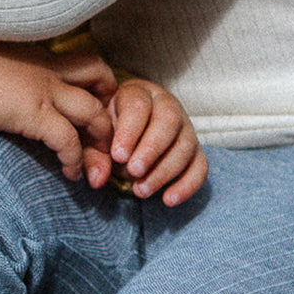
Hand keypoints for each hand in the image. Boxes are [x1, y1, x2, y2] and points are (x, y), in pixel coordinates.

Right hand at [0, 37, 115, 182]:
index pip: (90, 64)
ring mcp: (46, 92)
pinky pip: (69, 141)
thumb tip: (15, 93)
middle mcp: (51, 72)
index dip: (102, 85)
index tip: (100, 108)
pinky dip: (75, 160)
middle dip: (111, 114)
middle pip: (103, 83)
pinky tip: (71, 173)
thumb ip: (17, 75)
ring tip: (95, 167)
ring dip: (100, 144)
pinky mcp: (36, 114)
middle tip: (107, 142)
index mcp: (44, 58)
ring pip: (95, 115)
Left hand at [104, 79, 206, 206]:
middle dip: (151, 149)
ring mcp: (185, 128)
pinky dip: (188, 185)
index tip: (118, 156)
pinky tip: (168, 200)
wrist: (125, 138)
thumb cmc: (108, 134)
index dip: (130, 131)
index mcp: (138, 94)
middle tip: (133, 172)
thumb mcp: (95, 138)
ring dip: (164, 171)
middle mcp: (166, 105)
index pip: (138, 105)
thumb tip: (98, 179)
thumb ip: (93, 155)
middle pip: (169, 120)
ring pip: (185, 145)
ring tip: (141, 191)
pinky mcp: (194, 151)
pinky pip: (200, 167)